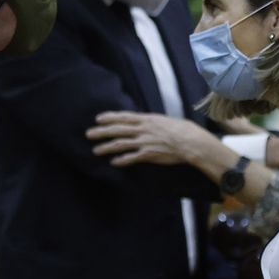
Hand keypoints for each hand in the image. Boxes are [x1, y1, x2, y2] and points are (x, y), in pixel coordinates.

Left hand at [87, 111, 209, 166]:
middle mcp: (142, 130)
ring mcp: (144, 142)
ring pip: (120, 144)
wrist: (190, 142)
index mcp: (146, 119)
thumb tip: (144, 123)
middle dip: (101, 132)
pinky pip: (131, 158)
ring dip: (106, 147)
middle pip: (117, 130)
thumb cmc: (182, 129)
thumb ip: (152, 122)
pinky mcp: (148, 155)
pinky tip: (113, 162)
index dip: (109, 118)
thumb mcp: (164, 120)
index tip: (98, 119)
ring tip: (96, 150)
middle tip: (88, 134)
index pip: (123, 117)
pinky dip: (121, 160)